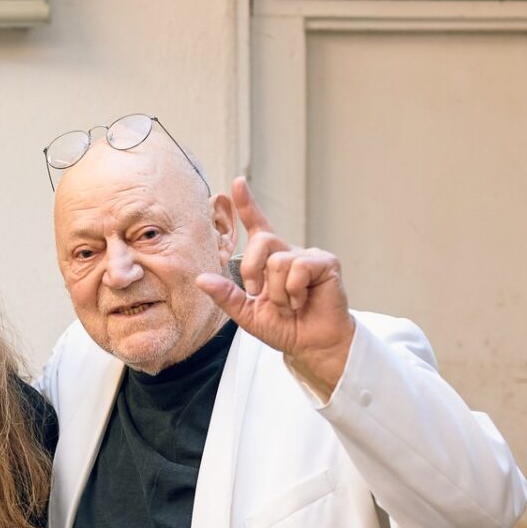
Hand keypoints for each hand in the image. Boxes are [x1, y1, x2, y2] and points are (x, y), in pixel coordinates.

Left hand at [196, 177, 355, 398]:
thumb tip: (201, 279)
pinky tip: (302, 301)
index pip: (257, 225)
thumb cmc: (284, 327)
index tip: (237, 182)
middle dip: (252, 270)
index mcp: (268, 260)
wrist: (311, 345)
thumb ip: (226, 295)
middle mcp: (288, 252)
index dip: (247, 203)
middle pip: (261, 241)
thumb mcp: (247, 314)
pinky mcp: (326, 263)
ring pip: (278, 261)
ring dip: (277, 292)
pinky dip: (293, 291)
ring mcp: (308, 256)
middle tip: (259, 295)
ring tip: (289, 305)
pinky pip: (298, 268)